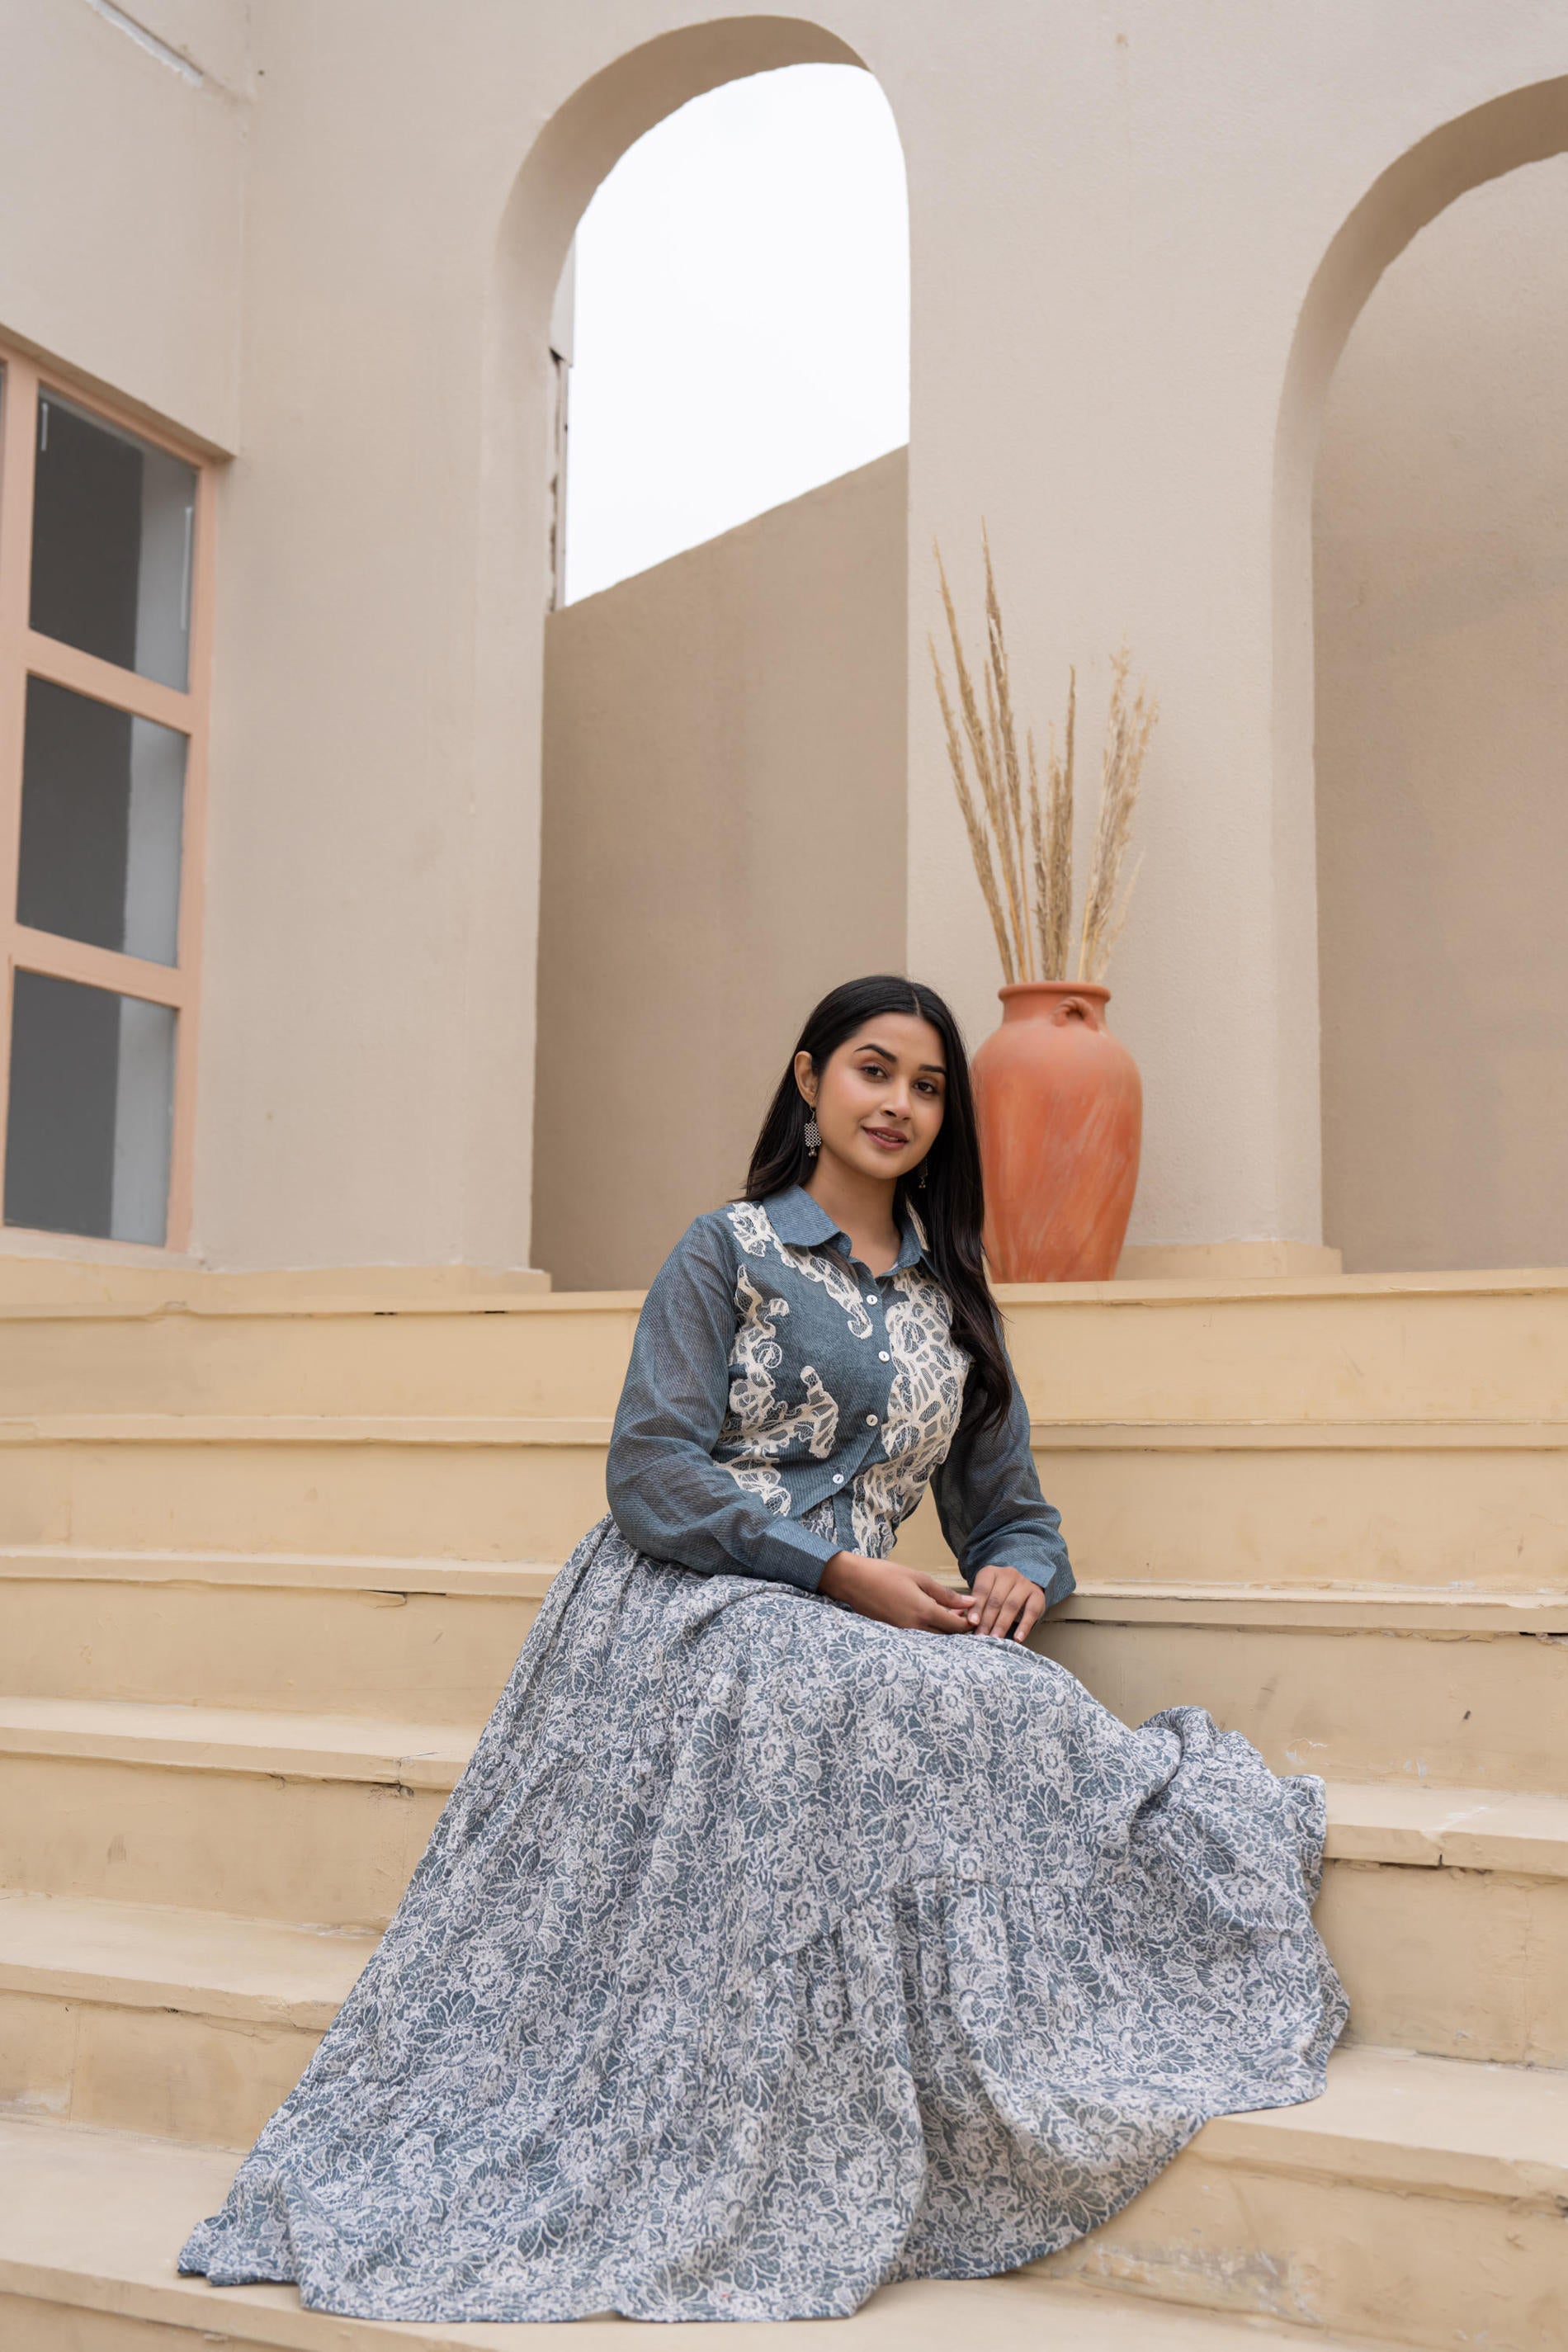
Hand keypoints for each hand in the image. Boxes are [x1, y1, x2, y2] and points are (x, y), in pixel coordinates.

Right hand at [819, 1551, 976, 1632]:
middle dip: (957, 1627)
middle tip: (961, 1612)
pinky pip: (918, 1637)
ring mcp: (903, 1634)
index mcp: (923, 1612)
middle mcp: (915, 1628)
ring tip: (945, 1612)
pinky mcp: (894, 1634)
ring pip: (933, 1638)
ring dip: (943, 1628)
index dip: (968, 1623)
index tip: (974, 1614)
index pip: (955, 1626)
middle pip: (946, 1636)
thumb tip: (969, 1602)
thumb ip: (945, 1594)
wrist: (852, 1581)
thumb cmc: (885, 1574)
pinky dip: (928, 1629)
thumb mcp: (918, 1578)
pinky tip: (928, 1615)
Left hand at [963, 1563, 1046, 1642]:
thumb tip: (964, 1620)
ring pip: (1011, 1605)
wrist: (1021, 1588)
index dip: (977, 1607)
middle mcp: (1008, 1574)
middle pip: (996, 1599)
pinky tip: (1018, 1638)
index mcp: (990, 1572)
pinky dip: (1024, 1627)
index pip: (982, 1589)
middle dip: (987, 1620)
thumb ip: (974, 1606)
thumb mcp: (983, 1595)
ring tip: (996, 1639)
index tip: (972, 1622)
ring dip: (1002, 1624)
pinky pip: (1031, 1612)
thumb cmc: (996, 1594)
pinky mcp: (1038, 1595)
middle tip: (981, 1636)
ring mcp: (1024, 1583)